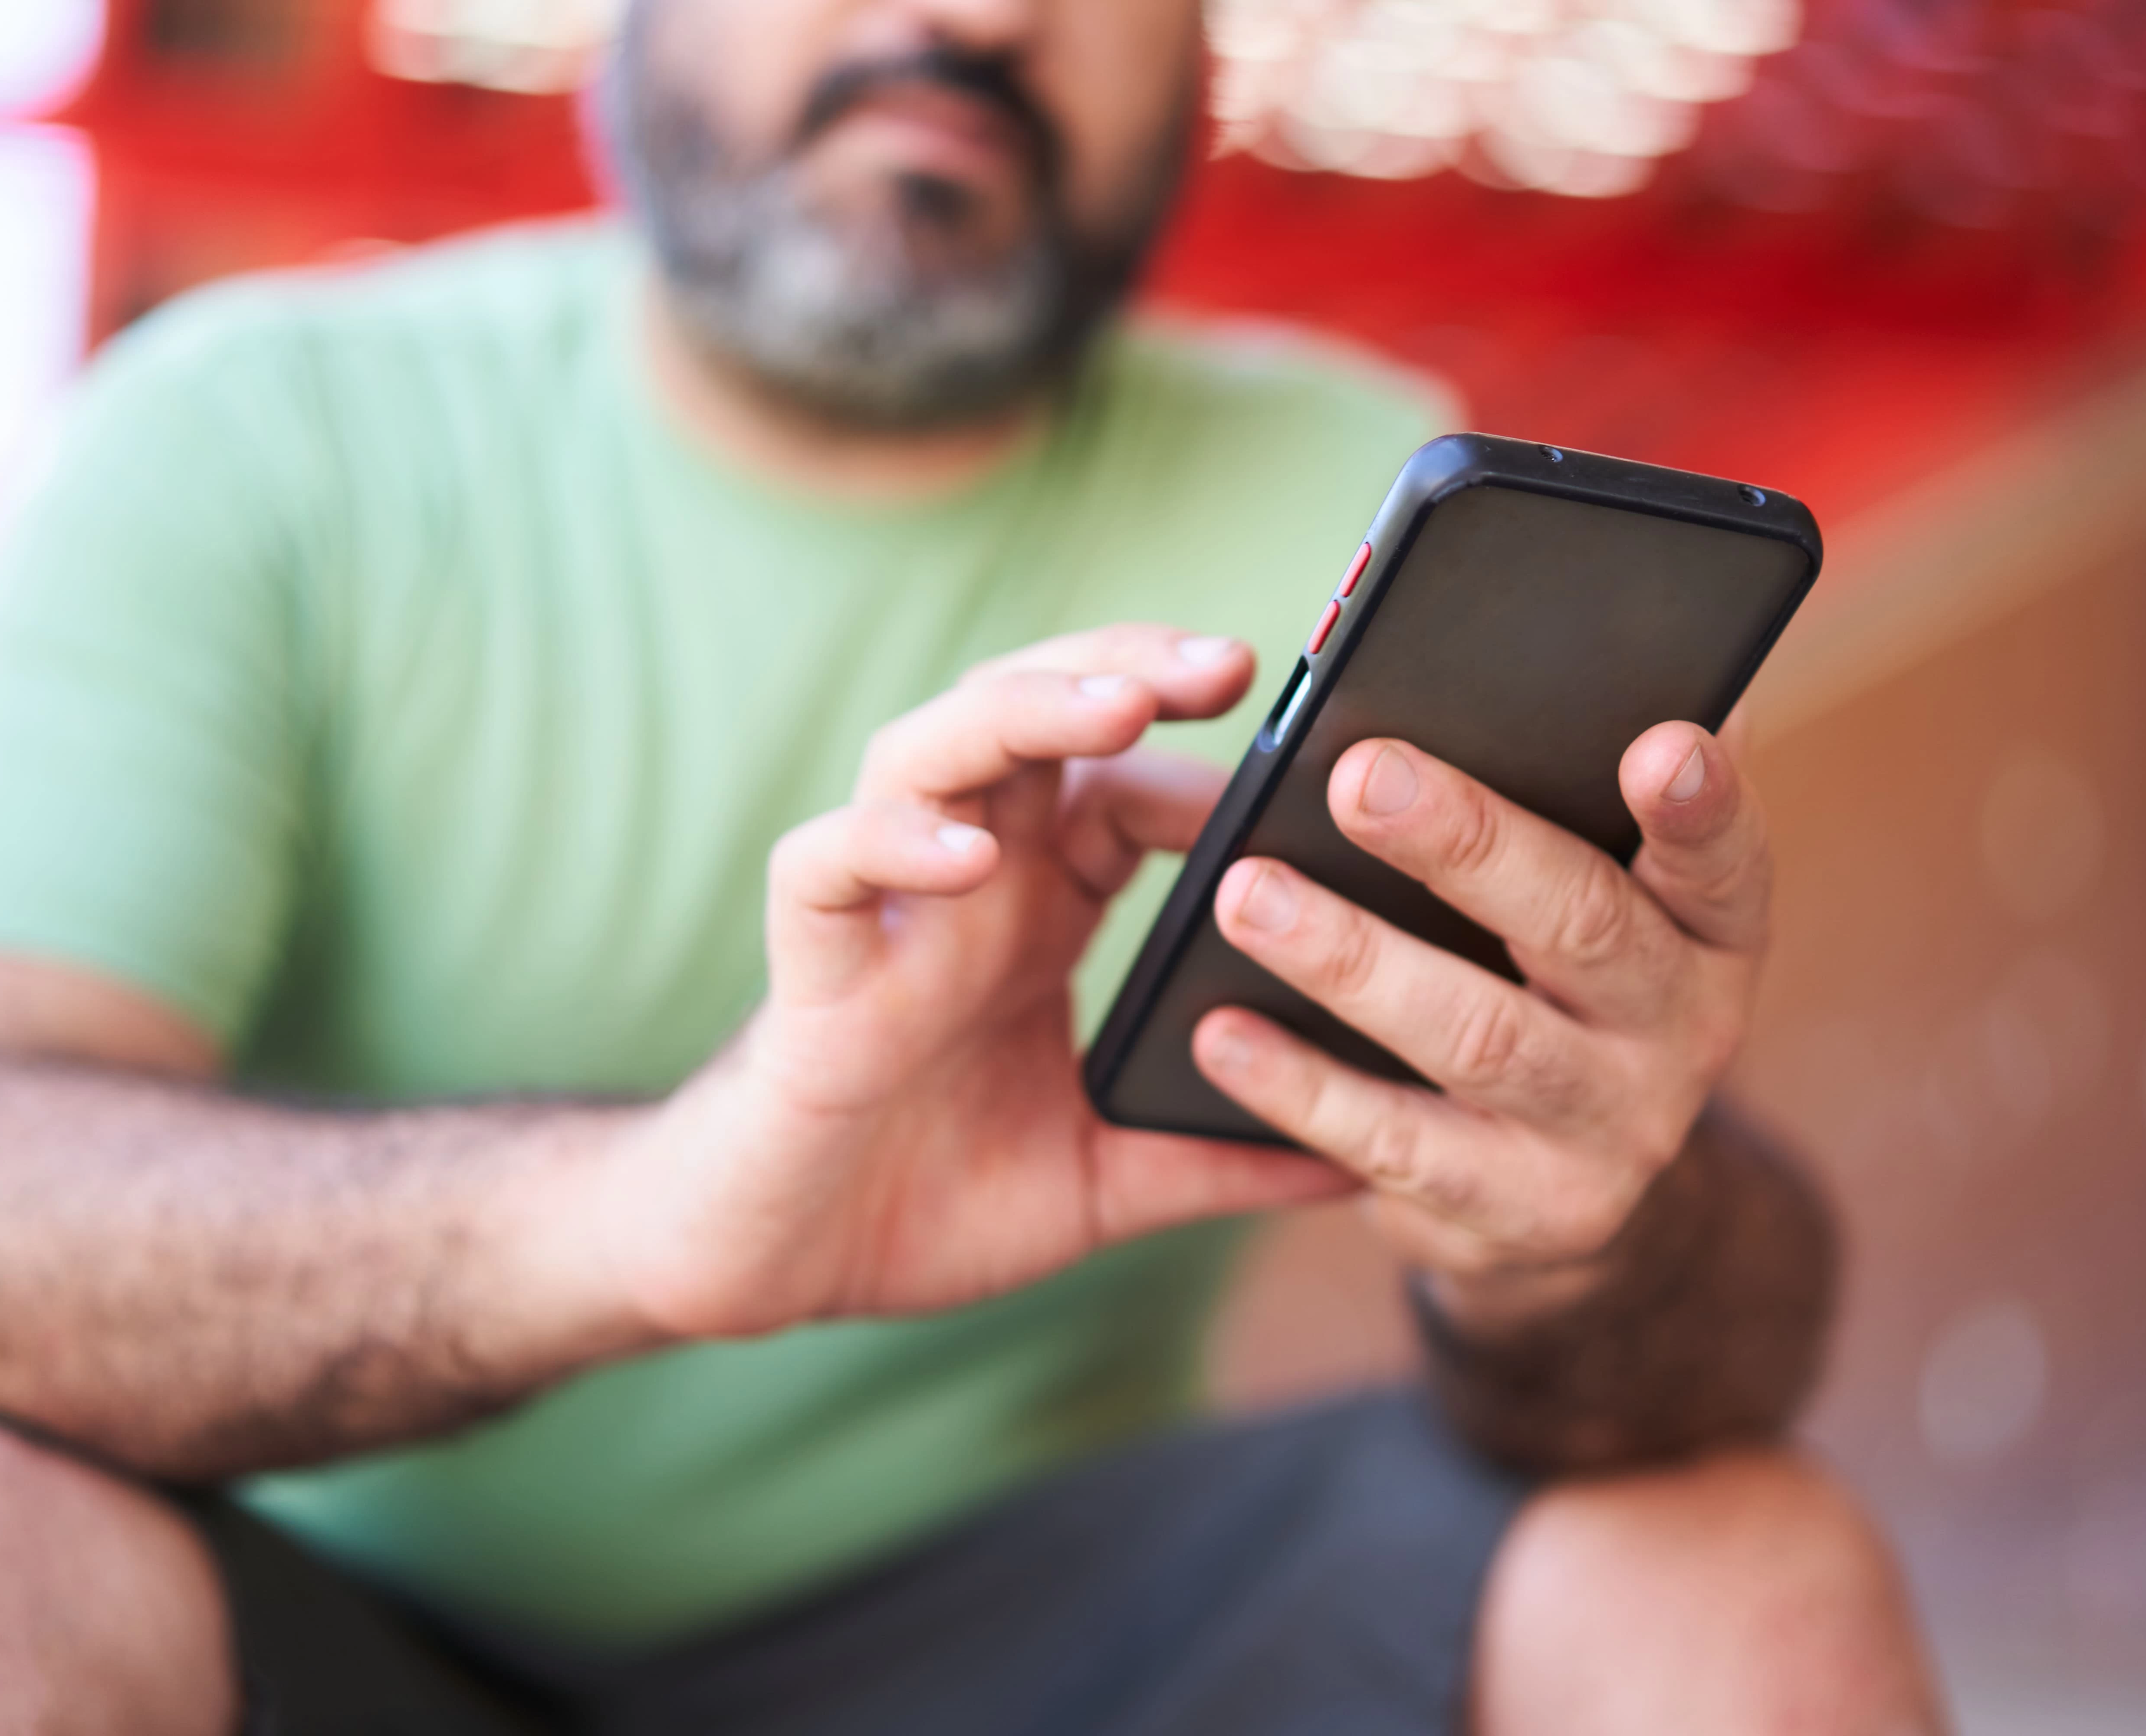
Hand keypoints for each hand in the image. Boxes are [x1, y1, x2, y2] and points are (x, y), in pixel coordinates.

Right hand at [624, 627, 1347, 1338]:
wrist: (781, 1268)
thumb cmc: (927, 1203)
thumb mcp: (1105, 1182)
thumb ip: (1216, 1162)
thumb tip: (1364, 1170)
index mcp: (1041, 908)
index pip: (1129, 783)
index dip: (1209, 761)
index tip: (1309, 761)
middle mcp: (967, 882)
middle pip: (1033, 712)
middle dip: (1125, 668)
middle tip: (1230, 662)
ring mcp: (884, 911)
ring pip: (933, 748)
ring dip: (1023, 711)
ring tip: (1114, 706)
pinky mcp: (811, 965)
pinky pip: (827, 864)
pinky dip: (890, 842)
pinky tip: (966, 856)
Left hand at [1190, 720, 1768, 1318]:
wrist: (1565, 1175)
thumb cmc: (1562, 975)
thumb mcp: (1608, 889)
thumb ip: (1583, 787)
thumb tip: (1587, 657)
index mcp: (1711, 928)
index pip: (1724, 854)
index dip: (1698, 802)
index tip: (1658, 740)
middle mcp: (1686, 1031)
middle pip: (1585, 926)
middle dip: (1469, 846)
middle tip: (1357, 777)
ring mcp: (1610, 1133)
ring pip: (1479, 1037)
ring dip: (1354, 960)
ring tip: (1250, 895)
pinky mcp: (1522, 1214)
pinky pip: (1398, 1146)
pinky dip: (1303, 1088)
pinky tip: (1220, 1035)